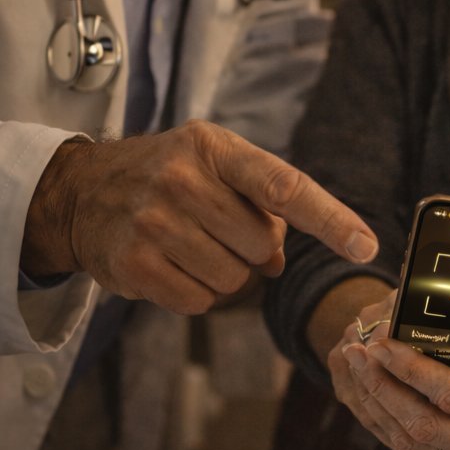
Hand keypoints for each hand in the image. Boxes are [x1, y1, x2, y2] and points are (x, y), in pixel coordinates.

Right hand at [20, 121, 378, 313]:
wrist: (83, 191)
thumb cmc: (169, 177)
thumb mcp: (215, 167)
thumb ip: (262, 206)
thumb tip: (280, 263)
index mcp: (214, 148)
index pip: (284, 186)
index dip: (331, 219)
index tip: (366, 246)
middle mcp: (182, 179)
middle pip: (261, 246)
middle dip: (252, 249)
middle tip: (218, 230)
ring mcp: (154, 222)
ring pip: (234, 280)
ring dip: (224, 274)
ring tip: (191, 246)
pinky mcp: (134, 264)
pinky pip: (199, 302)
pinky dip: (195, 293)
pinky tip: (171, 266)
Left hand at [329, 298, 449, 449]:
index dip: (417, 373)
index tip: (384, 343)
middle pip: (427, 426)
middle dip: (385, 388)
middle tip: (358, 350)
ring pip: (413, 442)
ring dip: (377, 402)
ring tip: (355, 361)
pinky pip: (412, 448)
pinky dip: (384, 417)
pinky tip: (367, 384)